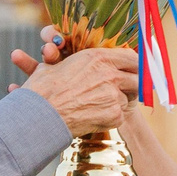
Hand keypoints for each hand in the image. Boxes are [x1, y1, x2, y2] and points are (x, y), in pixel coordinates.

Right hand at [15, 36, 139, 137]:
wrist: (39, 115)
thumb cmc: (44, 90)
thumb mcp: (57, 64)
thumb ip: (79, 61)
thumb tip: (80, 60)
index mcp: (98, 57)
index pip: (132, 58)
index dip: (134, 66)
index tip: (133, 71)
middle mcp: (110, 74)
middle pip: (137, 79)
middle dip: (132, 86)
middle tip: (126, 90)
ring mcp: (114, 95)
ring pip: (128, 99)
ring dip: (119, 102)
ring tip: (102, 105)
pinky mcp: (114, 115)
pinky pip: (120, 115)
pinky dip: (111, 118)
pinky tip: (96, 117)